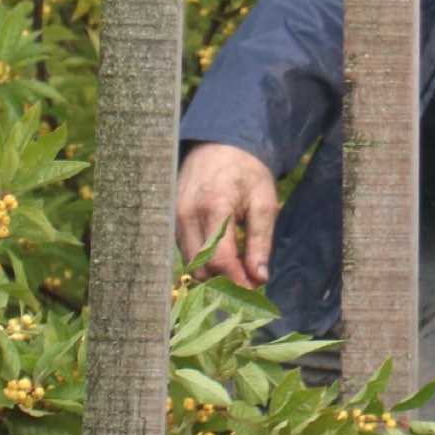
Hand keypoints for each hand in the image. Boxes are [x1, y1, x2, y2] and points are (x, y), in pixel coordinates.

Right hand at [175, 142, 279, 288]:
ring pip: (190, 263)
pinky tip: (221, 258)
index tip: (254, 288)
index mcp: (213, 208)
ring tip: (237, 271)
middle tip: (248, 282)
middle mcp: (187, 215)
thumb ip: (260, 241)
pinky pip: (184, 251)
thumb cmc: (246, 172)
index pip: (220, 259)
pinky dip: (202, 261)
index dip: (236, 279)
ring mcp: (174, 218)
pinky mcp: (170, 220)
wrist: (219, 146)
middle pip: (201, 266)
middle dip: (225, 280)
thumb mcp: (264, 203)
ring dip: (213, 273)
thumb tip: (259, 278)